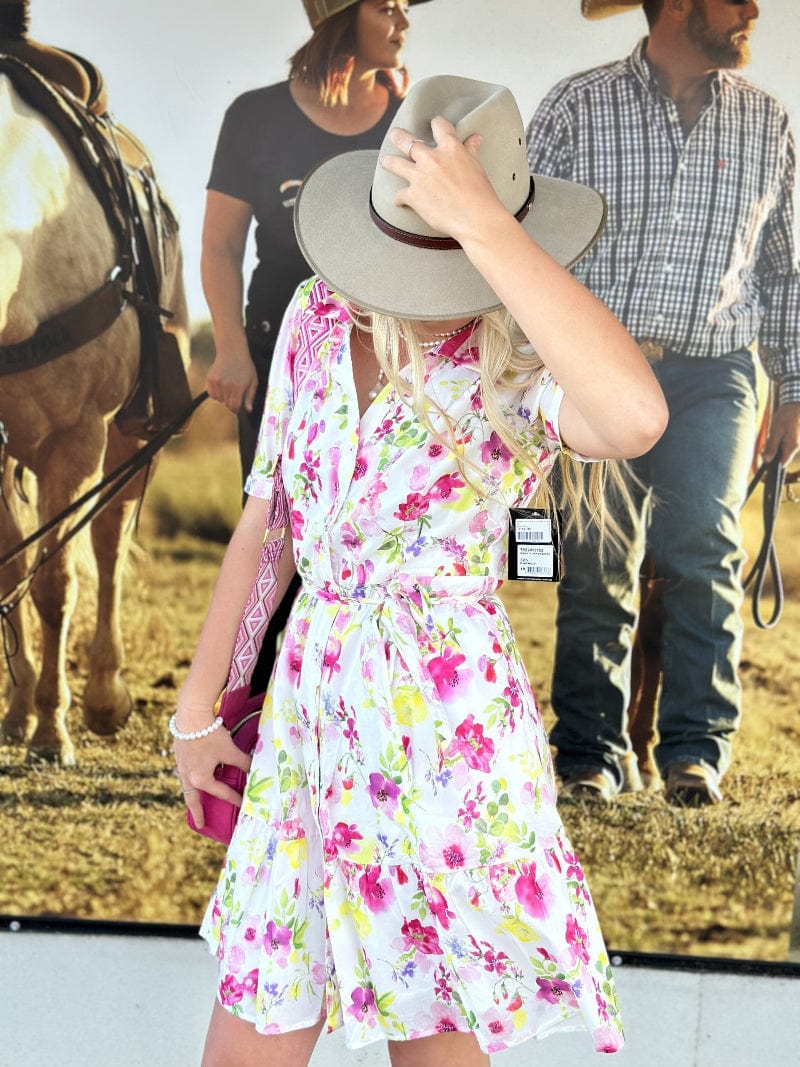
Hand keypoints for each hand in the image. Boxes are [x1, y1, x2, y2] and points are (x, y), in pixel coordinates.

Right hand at [173, 720, 252, 830]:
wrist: (190, 715)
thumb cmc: (211, 735)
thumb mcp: (230, 751)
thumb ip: (243, 762)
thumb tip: (255, 769)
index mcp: (201, 779)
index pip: (221, 792)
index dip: (234, 798)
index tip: (242, 805)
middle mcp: (188, 776)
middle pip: (193, 798)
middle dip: (197, 811)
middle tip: (201, 824)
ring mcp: (181, 766)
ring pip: (186, 786)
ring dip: (192, 795)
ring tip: (195, 801)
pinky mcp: (179, 755)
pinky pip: (184, 773)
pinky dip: (189, 779)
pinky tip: (193, 776)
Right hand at [205, 334, 257, 414]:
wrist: (232, 352)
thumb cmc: (245, 367)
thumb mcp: (253, 382)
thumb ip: (250, 397)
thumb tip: (248, 410)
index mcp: (238, 388)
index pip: (233, 407)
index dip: (236, 409)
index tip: (238, 406)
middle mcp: (226, 386)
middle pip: (226, 404)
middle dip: (231, 401)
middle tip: (235, 391)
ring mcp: (217, 382)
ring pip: (218, 399)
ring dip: (223, 396)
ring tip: (228, 385)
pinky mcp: (210, 379)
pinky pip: (211, 393)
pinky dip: (216, 392)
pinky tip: (222, 384)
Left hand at [380, 117, 505, 244]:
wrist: (475, 218)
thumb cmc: (480, 193)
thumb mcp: (476, 166)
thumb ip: (471, 150)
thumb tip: (476, 137)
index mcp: (450, 148)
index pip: (439, 125)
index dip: (436, 124)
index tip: (434, 125)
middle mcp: (431, 159)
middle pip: (407, 141)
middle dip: (398, 137)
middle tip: (394, 135)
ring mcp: (419, 177)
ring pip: (395, 164)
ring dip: (388, 162)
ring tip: (384, 161)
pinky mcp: (413, 196)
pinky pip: (399, 195)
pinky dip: (398, 199)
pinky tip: (398, 202)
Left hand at [761, 401, 799, 466]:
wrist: (795, 405)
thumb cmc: (786, 417)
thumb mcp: (775, 432)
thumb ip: (771, 447)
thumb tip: (767, 460)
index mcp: (792, 447)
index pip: (782, 463)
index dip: (772, 462)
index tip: (765, 457)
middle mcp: (796, 447)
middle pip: (782, 456)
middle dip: (773, 452)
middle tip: (766, 443)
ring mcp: (797, 442)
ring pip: (783, 449)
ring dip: (776, 445)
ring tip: (774, 434)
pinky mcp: (795, 438)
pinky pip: (786, 443)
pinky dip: (780, 440)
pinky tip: (778, 432)